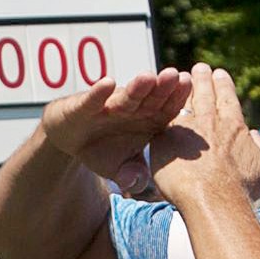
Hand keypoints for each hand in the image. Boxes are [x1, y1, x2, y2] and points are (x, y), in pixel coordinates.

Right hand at [40, 70, 192, 184]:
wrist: (70, 137)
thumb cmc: (102, 148)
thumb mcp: (118, 167)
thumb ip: (131, 174)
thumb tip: (137, 182)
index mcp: (148, 120)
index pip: (167, 109)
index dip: (177, 99)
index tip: (189, 87)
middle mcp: (132, 109)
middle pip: (151, 98)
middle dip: (163, 87)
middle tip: (175, 76)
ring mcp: (108, 106)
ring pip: (126, 97)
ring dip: (137, 87)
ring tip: (148, 78)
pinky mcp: (84, 106)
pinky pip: (93, 100)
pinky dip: (99, 93)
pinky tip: (107, 84)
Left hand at [149, 64, 259, 204]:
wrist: (213, 199)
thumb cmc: (240, 189)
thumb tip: (255, 136)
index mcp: (234, 126)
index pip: (228, 99)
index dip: (224, 85)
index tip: (220, 73)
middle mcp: (211, 121)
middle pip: (206, 94)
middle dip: (203, 79)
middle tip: (200, 67)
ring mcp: (187, 128)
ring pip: (183, 101)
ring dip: (182, 86)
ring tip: (180, 76)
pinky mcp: (166, 139)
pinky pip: (162, 117)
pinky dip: (161, 106)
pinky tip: (157, 100)